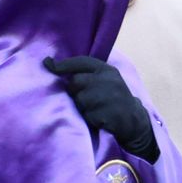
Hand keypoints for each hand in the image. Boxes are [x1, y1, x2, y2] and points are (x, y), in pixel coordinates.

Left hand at [42, 56, 157, 162]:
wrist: (133, 120)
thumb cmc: (113, 97)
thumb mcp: (106, 79)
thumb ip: (87, 73)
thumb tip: (53, 65)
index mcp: (107, 70)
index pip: (81, 62)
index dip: (63, 64)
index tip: (48, 64)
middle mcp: (108, 80)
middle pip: (76, 81)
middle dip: (75, 90)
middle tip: (85, 97)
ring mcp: (107, 97)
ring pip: (79, 99)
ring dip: (82, 106)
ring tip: (95, 108)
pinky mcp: (105, 113)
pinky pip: (86, 114)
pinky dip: (89, 117)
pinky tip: (99, 117)